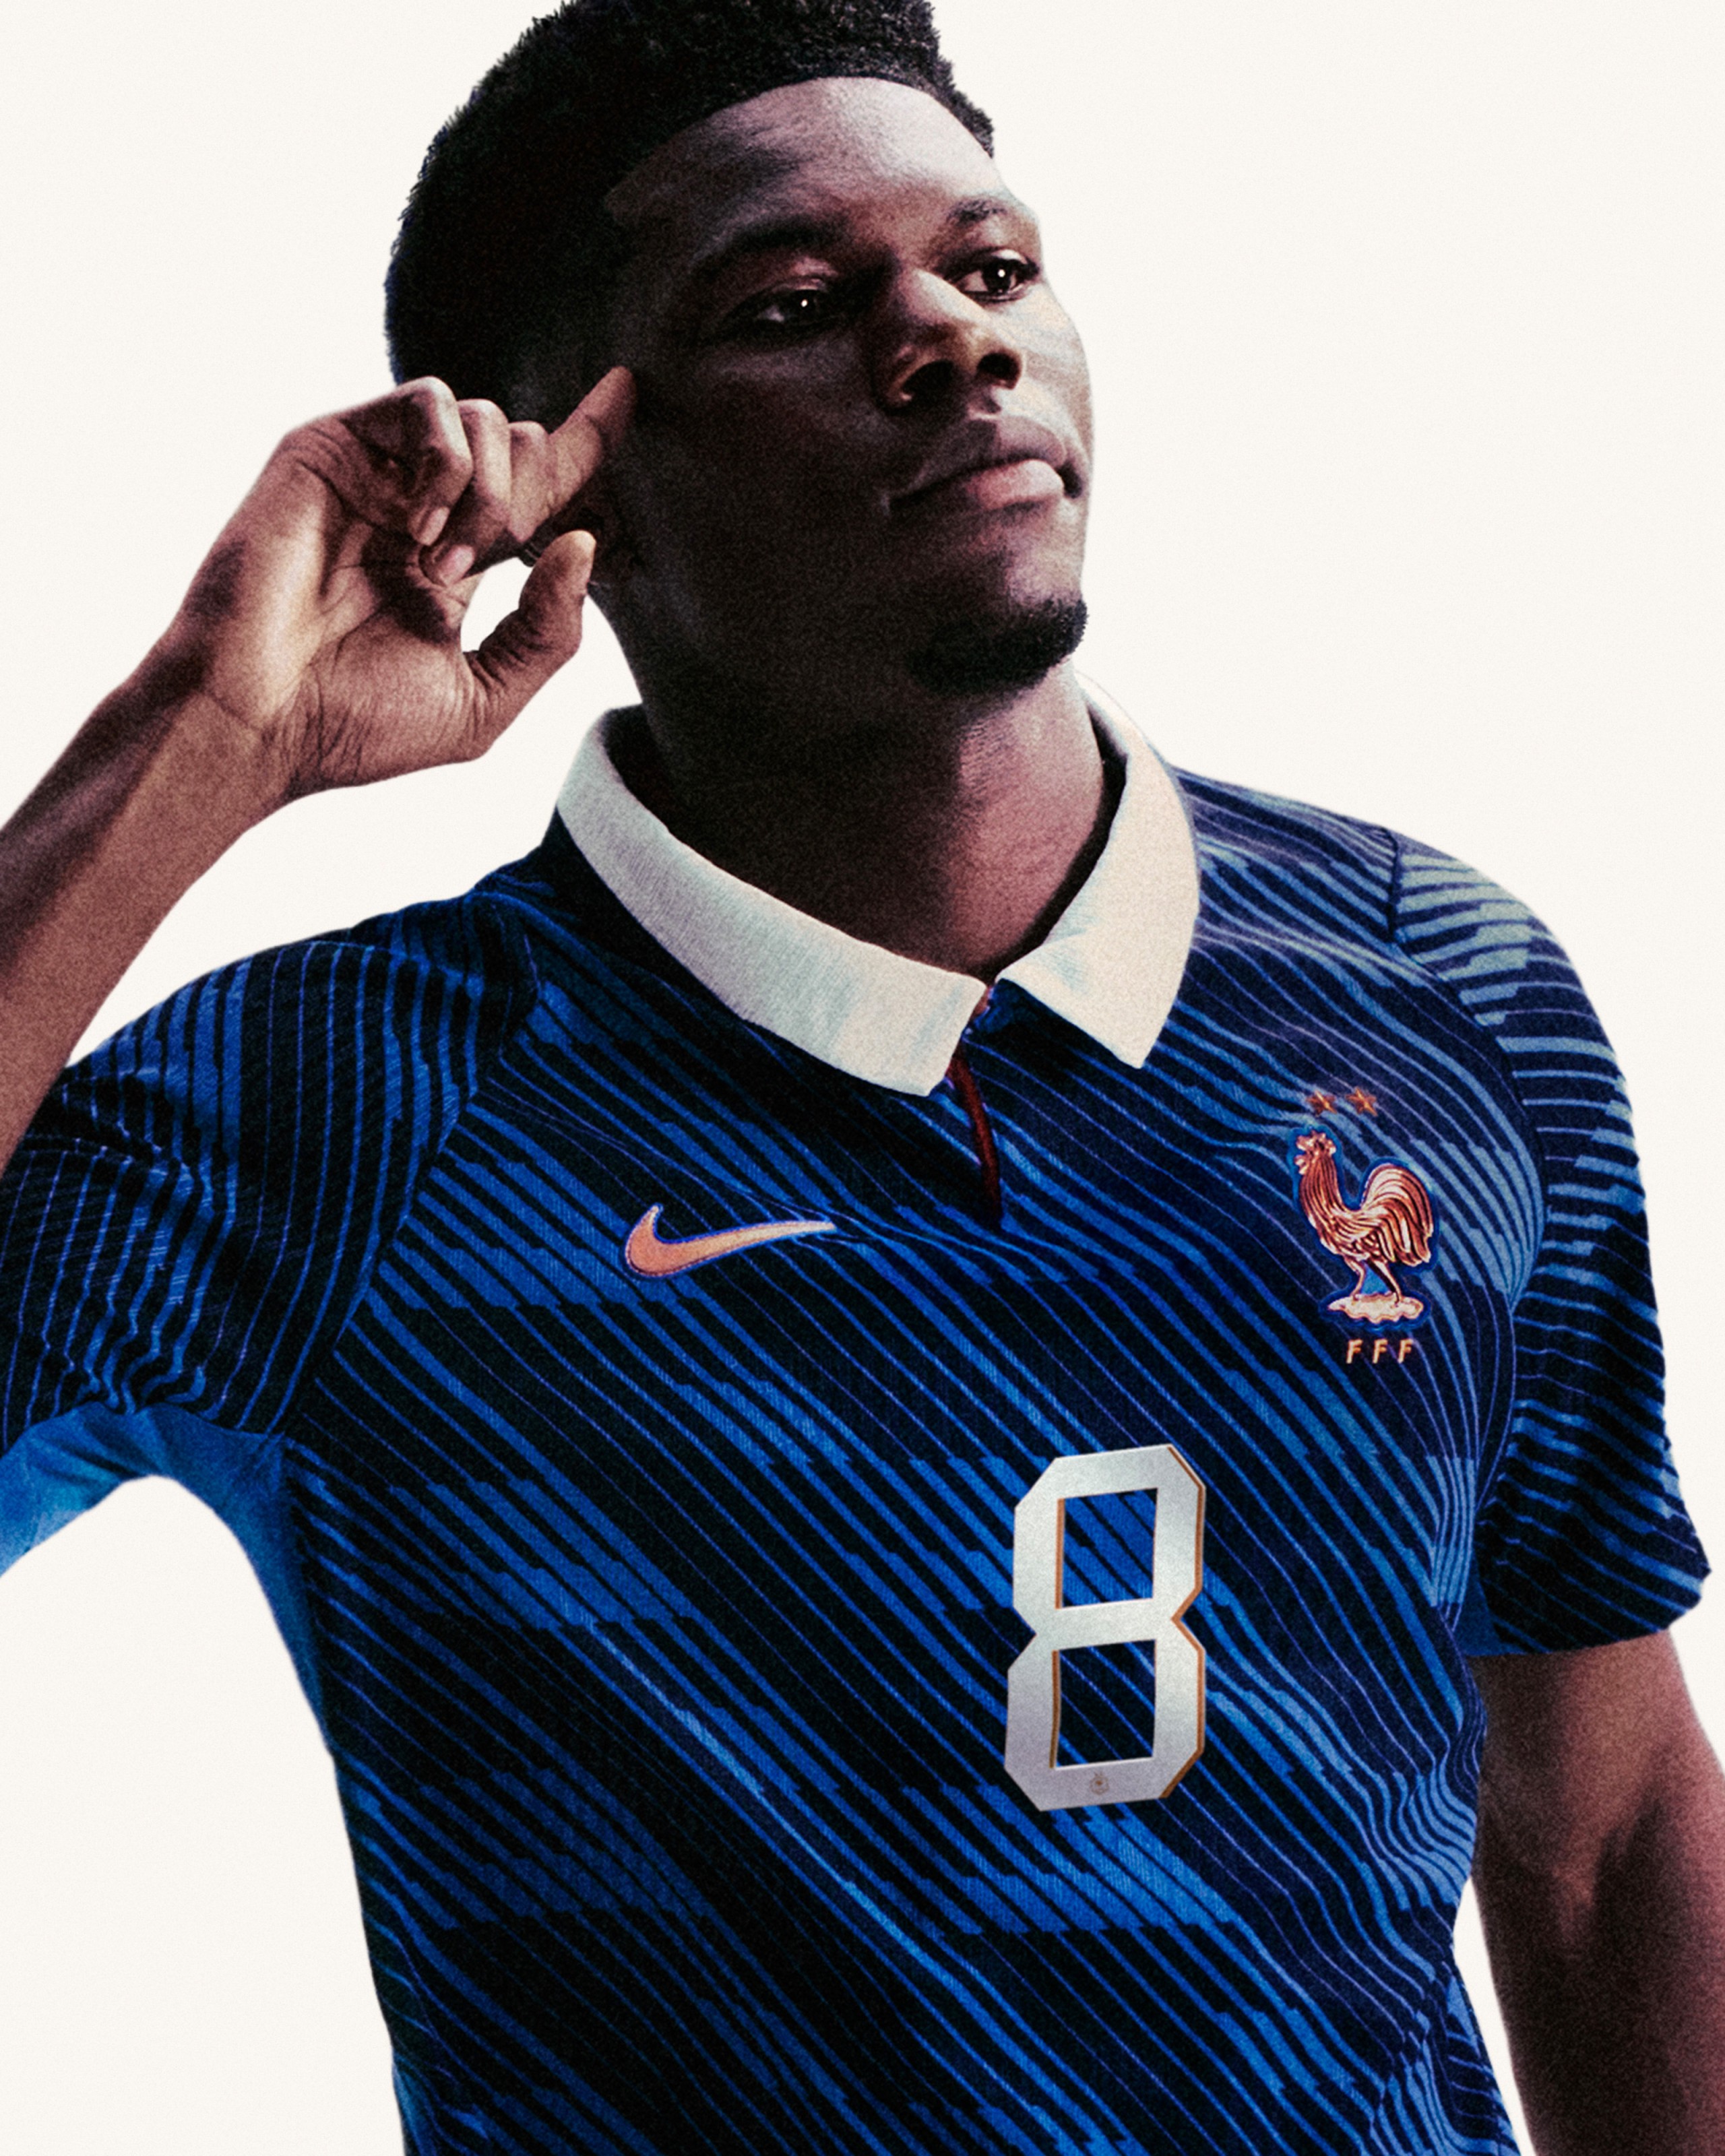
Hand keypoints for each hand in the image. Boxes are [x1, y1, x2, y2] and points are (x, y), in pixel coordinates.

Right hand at [147, 368, 634, 805]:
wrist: (256, 719)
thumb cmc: (353, 726)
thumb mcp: (483, 700)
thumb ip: (548, 632)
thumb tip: (584, 543)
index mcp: (463, 563)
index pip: (543, 488)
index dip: (590, 440)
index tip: (628, 392)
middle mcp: (424, 509)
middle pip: (525, 445)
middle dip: (531, 500)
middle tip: (478, 571)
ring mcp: (380, 474)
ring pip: (487, 416)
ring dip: (489, 494)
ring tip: (440, 566)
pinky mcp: (334, 444)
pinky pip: (427, 402)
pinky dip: (448, 461)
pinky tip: (421, 528)